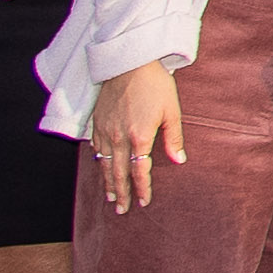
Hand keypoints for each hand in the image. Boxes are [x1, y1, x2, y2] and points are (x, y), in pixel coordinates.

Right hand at [85, 60, 185, 212]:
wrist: (129, 62)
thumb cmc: (155, 84)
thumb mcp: (171, 110)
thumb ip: (173, 138)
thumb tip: (178, 161)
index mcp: (139, 136)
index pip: (139, 171)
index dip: (141, 188)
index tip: (144, 201)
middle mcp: (119, 137)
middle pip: (118, 173)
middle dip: (121, 193)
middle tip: (122, 210)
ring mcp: (105, 130)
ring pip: (103, 164)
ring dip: (107, 182)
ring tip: (111, 197)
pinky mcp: (96, 122)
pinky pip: (95, 149)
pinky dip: (98, 163)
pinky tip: (100, 169)